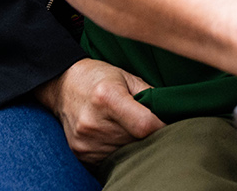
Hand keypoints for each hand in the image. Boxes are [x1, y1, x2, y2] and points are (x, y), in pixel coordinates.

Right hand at [35, 59, 162, 164]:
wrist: (63, 85)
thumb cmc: (99, 77)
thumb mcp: (127, 76)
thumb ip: (150, 95)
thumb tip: (172, 113)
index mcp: (107, 97)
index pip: (145, 125)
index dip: (161, 126)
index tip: (167, 123)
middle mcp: (94, 122)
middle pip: (136, 141)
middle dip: (148, 135)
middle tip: (148, 123)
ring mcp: (85, 140)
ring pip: (125, 153)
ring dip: (133, 144)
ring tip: (127, 127)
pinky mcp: (81, 153)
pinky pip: (110, 159)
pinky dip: (118, 150)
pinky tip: (114, 135)